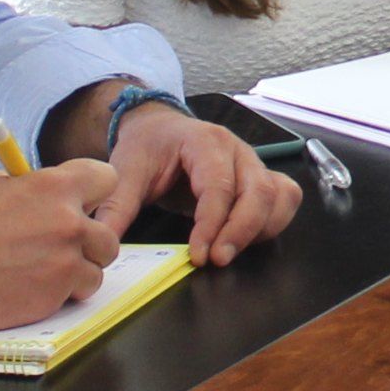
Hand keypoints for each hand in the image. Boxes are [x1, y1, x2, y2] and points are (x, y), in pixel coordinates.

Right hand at [0, 163, 120, 330]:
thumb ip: (24, 184)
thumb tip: (41, 187)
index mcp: (52, 186)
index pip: (105, 179)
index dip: (91, 194)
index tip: (78, 205)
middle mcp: (68, 223)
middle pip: (107, 234)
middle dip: (86, 242)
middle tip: (57, 247)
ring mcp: (65, 262)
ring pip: (96, 268)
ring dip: (75, 271)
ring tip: (39, 270)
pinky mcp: (55, 296)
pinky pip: (76, 294)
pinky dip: (59, 294)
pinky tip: (29, 287)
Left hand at [98, 104, 302, 265]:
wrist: (158, 129)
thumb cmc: (147, 148)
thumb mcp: (125, 171)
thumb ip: (116, 206)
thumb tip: (104, 242)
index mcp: (205, 141)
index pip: (219, 185)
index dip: (212, 224)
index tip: (198, 254)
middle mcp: (237, 150)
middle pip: (258, 191)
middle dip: (241, 231)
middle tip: (217, 260)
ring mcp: (253, 163)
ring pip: (277, 196)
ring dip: (260, 229)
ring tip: (229, 252)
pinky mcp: (260, 178)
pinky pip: (284, 198)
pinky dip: (274, 221)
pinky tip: (248, 240)